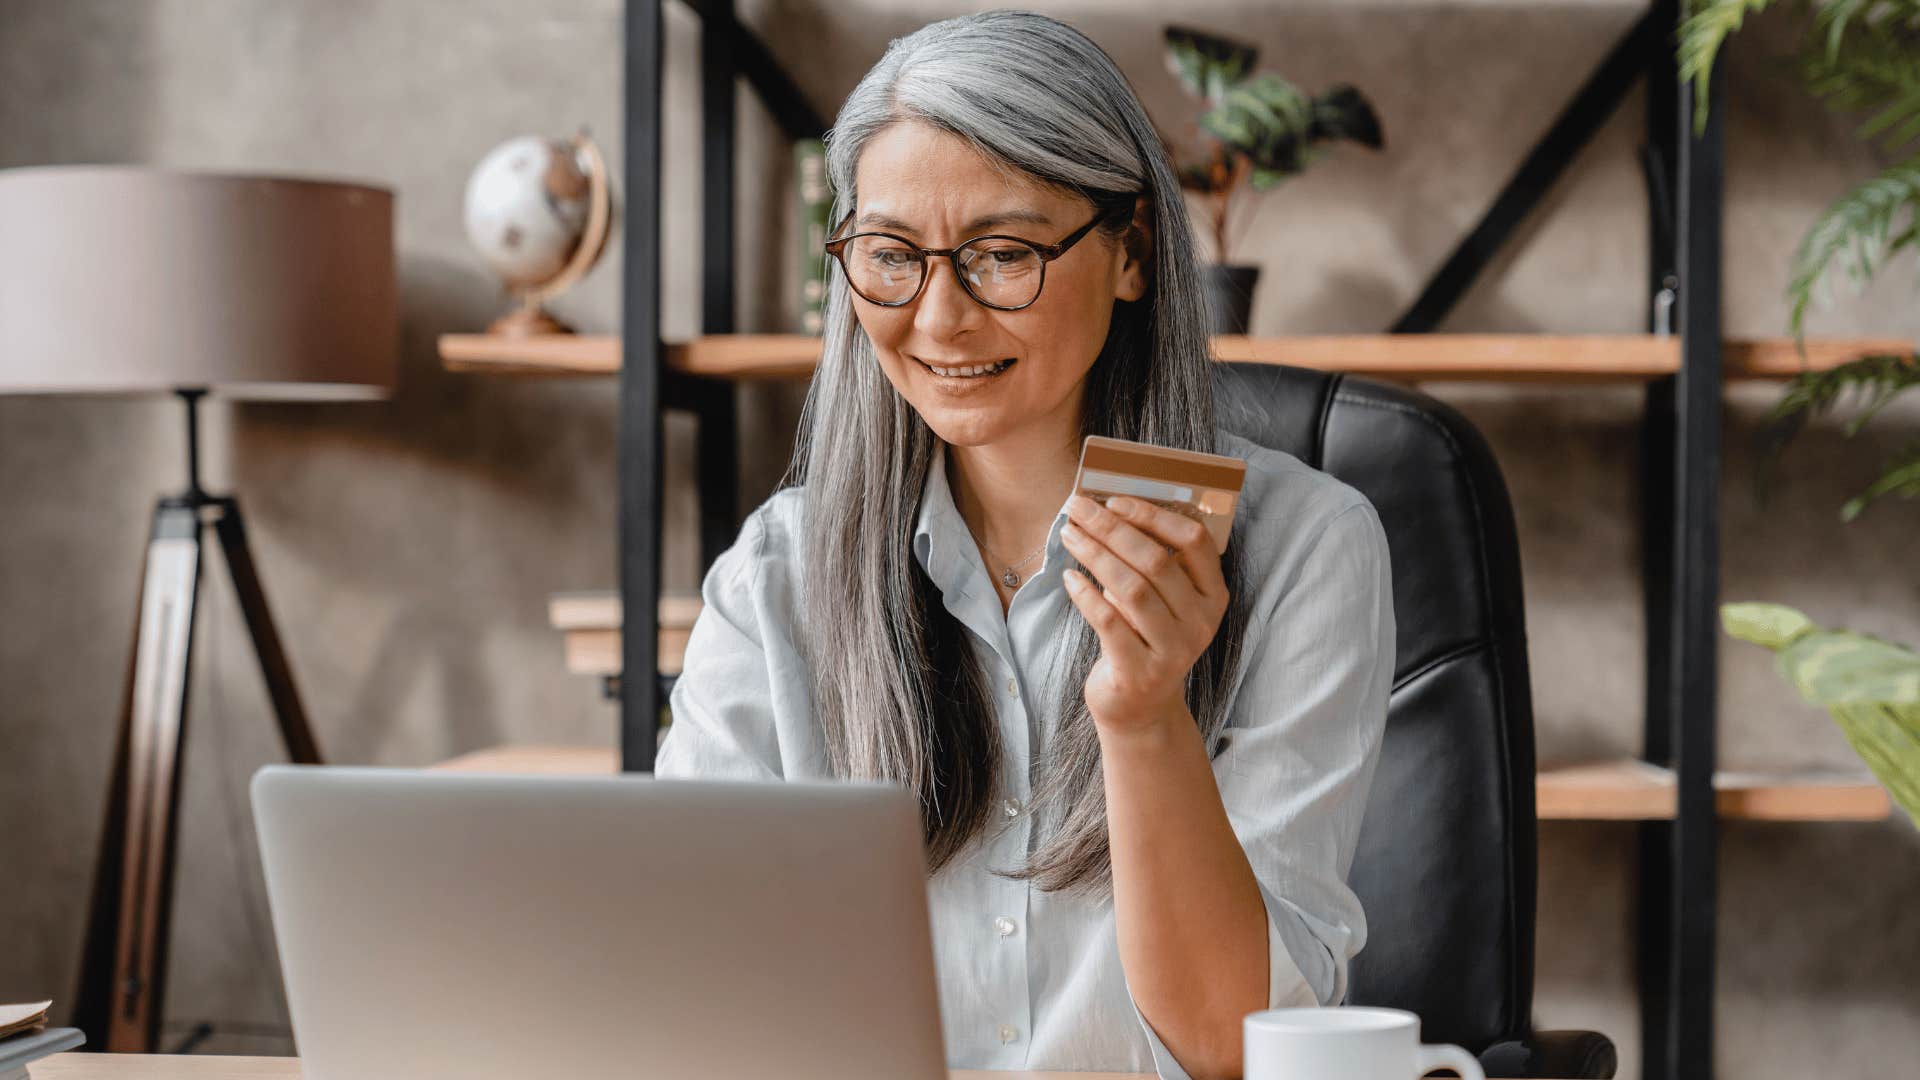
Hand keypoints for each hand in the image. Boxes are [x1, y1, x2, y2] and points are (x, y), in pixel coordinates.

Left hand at [1059, 493, 1228, 733]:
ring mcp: (1174, 650)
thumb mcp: (1160, 601)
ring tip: (1069, 535)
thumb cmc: (1144, 637)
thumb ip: (1151, 562)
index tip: (1114, 500)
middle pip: (1156, 561)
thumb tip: (1108, 510)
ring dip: (1095, 555)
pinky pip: (1110, 623)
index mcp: (1213, 595)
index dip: (1154, 515)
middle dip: (1111, 529)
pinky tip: (1069, 578)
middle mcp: (1201, 622)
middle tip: (1077, 509)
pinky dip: (1086, 596)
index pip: (1194, 541)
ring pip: (1132, 589)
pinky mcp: (1140, 672)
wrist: (1139, 707)